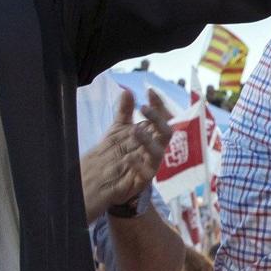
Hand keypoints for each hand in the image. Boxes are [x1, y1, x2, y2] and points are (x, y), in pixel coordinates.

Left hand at [80, 92, 174, 218]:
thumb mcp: (118, 129)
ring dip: (148, 140)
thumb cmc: (116, 152)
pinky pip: (145, 173)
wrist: (105, 179)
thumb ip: (124, 112)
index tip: (150, 92)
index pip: (161, 117)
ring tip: (135, 130)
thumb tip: (127, 91)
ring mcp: (150, 164)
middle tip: (144, 108)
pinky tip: (129, 158)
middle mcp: (154, 148)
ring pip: (158, 152)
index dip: (158, 105)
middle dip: (158, 119)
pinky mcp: (142, 180)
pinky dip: (139, 164)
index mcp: (151, 134)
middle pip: (165, 132)